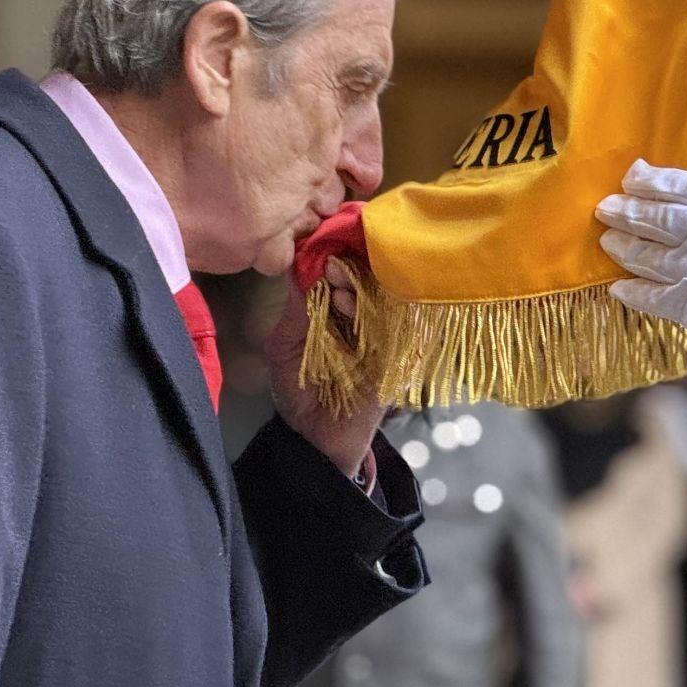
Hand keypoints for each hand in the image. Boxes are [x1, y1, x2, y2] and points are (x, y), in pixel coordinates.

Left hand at [264, 261, 384, 480]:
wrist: (313, 439)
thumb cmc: (297, 389)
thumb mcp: (285, 342)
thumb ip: (296, 305)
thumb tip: (296, 259)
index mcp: (338, 308)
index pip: (345, 271)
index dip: (335, 254)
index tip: (320, 247)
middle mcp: (364, 317)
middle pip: (370, 279)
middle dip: (350, 267)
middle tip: (332, 266)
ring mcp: (383, 336)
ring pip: (385, 299)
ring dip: (361, 289)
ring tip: (338, 290)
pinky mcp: (397, 358)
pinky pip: (401, 328)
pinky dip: (379, 315)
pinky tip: (353, 312)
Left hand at [596, 160, 686, 424]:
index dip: (657, 181)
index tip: (634, 176)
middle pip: (663, 217)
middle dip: (630, 210)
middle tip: (606, 207)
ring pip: (651, 254)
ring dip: (625, 247)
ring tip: (607, 241)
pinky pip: (653, 294)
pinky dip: (634, 291)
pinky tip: (619, 287)